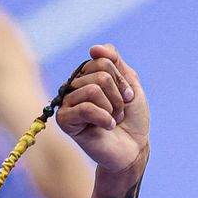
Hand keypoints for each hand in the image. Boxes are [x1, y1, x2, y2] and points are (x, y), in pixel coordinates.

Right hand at [55, 44, 147, 172]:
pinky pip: (85, 108)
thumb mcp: (130, 87)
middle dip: (119, 95)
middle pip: (100, 74)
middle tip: (121, 112)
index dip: (122, 79)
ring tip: (113, 120)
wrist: (133, 149)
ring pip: (93, 89)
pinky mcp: (65, 120)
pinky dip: (104, 118)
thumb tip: (94, 48)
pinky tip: (108, 127)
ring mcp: (68, 102)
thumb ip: (116, 64)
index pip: (103, 60)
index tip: (129, 96)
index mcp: (88, 76)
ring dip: (113, 108)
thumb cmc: (132, 120)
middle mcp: (74, 86)